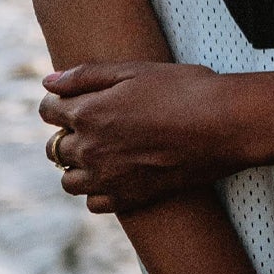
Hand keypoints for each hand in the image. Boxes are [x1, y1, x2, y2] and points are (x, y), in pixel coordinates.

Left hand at [40, 60, 244, 211]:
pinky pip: (94, 203)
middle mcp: (90, 150)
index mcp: (88, 113)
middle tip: (98, 121)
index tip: (76, 97)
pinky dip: (98, 190)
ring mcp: (107, 179)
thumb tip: (48, 83)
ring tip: (104, 151)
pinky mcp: (129, 199)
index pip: (48, 110)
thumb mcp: (135, 70)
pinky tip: (118, 173)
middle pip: (55, 146)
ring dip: (78, 165)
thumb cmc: (184, 89)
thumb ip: (86, 75)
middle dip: (69, 133)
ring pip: (69, 180)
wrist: (224, 125)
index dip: (60, 101)